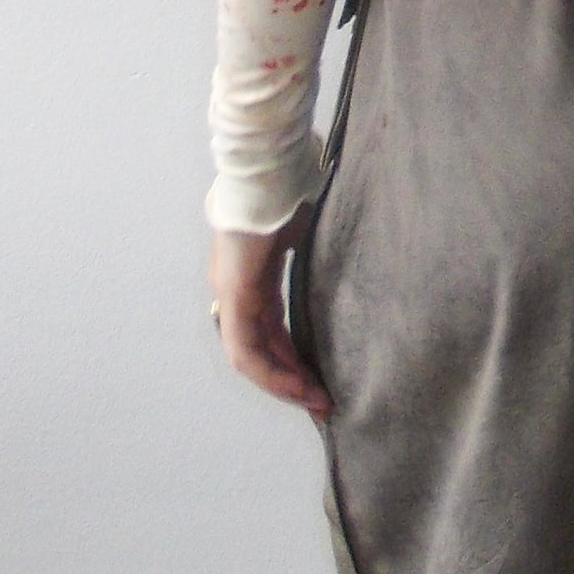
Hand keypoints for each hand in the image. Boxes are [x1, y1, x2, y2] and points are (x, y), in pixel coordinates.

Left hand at [209, 202, 332, 416]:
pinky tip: (295, 385)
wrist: (267, 169)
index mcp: (252, 278)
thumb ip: (312, 252)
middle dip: (291, 382)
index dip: (292, 361)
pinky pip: (245, 349)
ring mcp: (231, 294)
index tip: (320, 380)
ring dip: (282, 384)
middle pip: (260, 351)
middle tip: (323, 403)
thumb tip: (342, 254)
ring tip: (315, 400)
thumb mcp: (303, 230)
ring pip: (251, 358)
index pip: (269, 333)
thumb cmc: (289, 189)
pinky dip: (270, 372)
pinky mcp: (234, 295)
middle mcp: (235, 293)